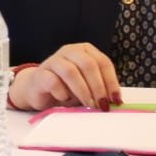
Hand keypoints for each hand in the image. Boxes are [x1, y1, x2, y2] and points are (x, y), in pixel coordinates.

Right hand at [8, 42, 122, 111]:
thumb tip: (115, 101)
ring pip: (71, 71)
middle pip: (88, 64)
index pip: (103, 62)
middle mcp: (70, 51)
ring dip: (82, 91)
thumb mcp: (87, 86)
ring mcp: (53, 60)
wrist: (39, 90)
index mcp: (85, 51)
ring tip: (87, 105)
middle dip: (98, 87)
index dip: (111, 81)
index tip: (115, 99)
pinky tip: (64, 99)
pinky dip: (62, 93)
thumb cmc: (67, 87)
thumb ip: (100, 89)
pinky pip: (53, 82)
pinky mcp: (40, 73)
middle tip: (101, 105)